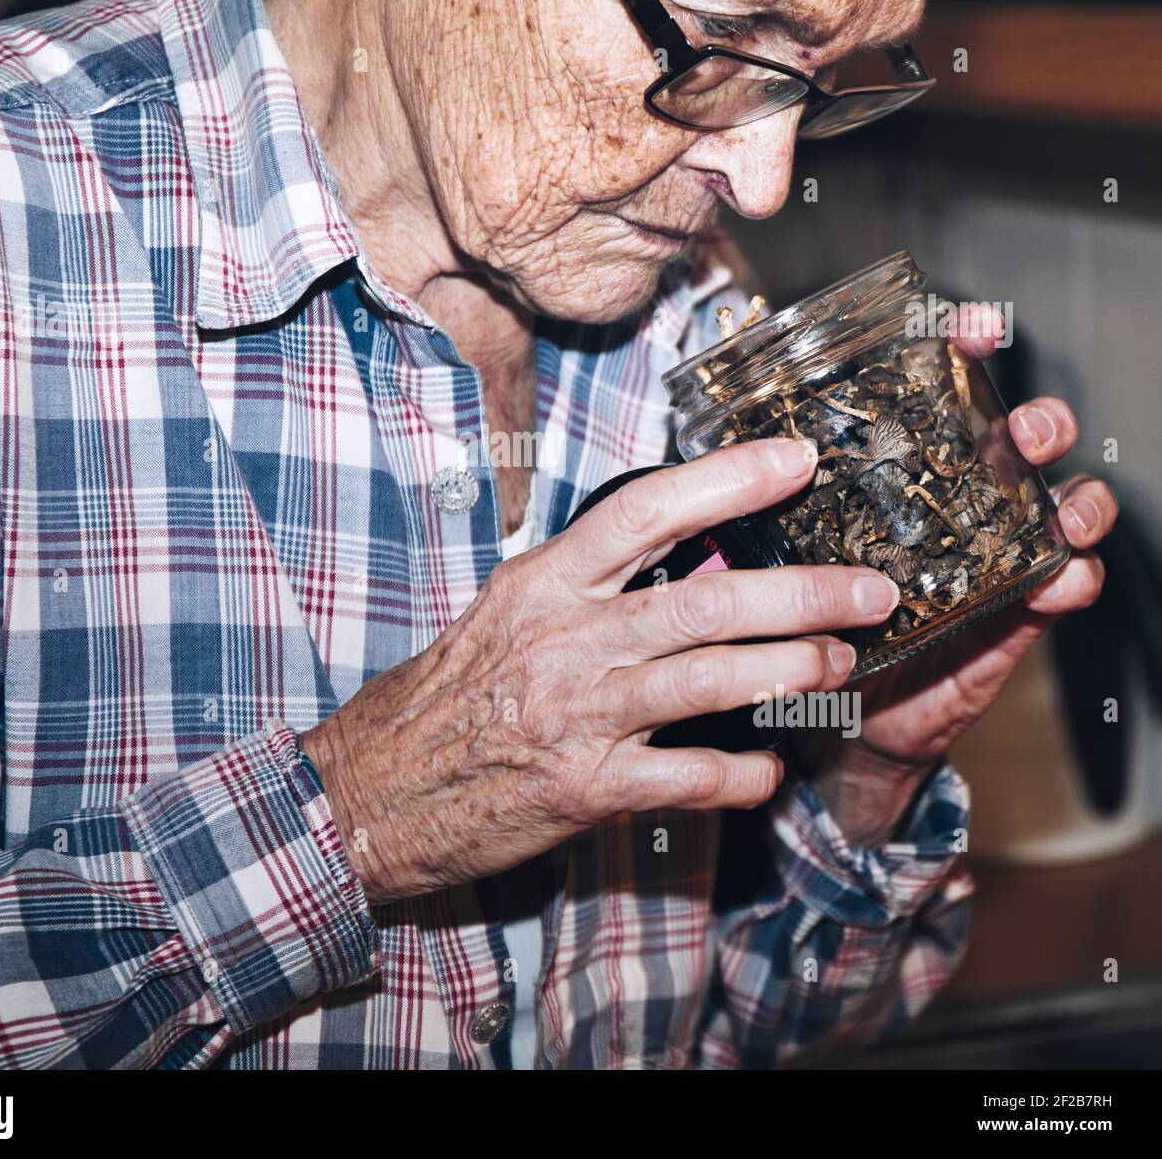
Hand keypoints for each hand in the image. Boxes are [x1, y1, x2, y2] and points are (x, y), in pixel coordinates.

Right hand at [302, 438, 901, 902]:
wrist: (376, 788)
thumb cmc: (449, 693)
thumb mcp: (506, 612)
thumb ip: (587, 581)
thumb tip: (681, 547)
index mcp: (543, 583)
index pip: (645, 511)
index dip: (727, 480)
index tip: (796, 460)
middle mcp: (566, 640)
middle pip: (705, 600)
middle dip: (803, 593)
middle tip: (871, 588)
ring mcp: (578, 715)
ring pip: (709, 681)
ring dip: (791, 671)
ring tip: (841, 664)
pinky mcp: (585, 788)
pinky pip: (688, 777)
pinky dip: (740, 774)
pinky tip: (768, 770)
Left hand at [800, 313, 1116, 845]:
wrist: (827, 707)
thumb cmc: (805, 612)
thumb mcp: (784, 543)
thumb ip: (768, 498)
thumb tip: (720, 442)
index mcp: (902, 469)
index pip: (940, 391)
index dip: (965, 349)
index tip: (973, 326)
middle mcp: (955, 503)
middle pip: (1015, 443)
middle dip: (1037, 422)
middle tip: (1027, 427)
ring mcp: (990, 558)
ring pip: (1055, 509)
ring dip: (1073, 497)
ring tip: (1065, 505)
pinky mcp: (1008, 617)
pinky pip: (1058, 590)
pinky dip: (1069, 580)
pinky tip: (1061, 578)